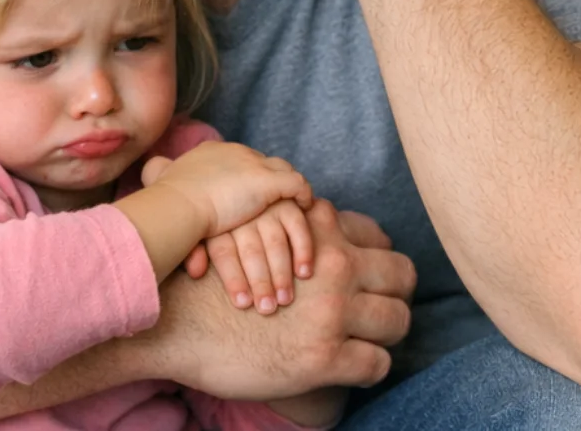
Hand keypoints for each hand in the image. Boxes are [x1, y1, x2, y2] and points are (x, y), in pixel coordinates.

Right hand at [140, 142, 311, 239]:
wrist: (176, 205)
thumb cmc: (165, 198)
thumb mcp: (158, 175)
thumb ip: (159, 170)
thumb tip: (153, 168)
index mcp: (214, 151)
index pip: (242, 159)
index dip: (250, 174)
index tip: (253, 192)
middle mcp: (237, 153)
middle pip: (265, 162)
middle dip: (274, 179)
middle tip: (281, 197)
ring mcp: (254, 166)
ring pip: (284, 172)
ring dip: (291, 190)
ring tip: (298, 204)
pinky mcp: (267, 183)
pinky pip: (296, 184)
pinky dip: (303, 194)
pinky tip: (306, 206)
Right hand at [158, 200, 415, 400]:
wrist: (178, 322)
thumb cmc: (210, 277)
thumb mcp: (255, 227)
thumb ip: (294, 224)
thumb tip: (318, 211)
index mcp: (321, 233)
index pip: (380, 239)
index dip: (380, 259)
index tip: (372, 276)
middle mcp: (336, 269)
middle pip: (403, 276)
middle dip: (397, 294)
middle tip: (383, 309)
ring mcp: (334, 315)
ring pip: (398, 321)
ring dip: (388, 332)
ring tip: (372, 340)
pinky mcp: (325, 359)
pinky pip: (377, 365)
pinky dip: (371, 369)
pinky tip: (356, 369)